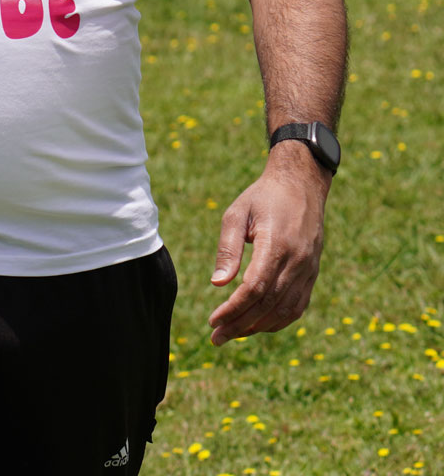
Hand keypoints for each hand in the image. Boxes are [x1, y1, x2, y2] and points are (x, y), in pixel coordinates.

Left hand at [208, 144, 330, 344]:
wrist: (301, 186)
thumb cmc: (262, 198)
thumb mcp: (237, 214)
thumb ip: (228, 248)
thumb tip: (217, 283)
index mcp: (277, 245)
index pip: (255, 288)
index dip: (233, 309)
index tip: (212, 321)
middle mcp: (298, 262)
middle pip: (268, 304)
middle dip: (240, 324)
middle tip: (215, 338)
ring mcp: (309, 270)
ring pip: (285, 310)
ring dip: (257, 327)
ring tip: (231, 334)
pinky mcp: (312, 274)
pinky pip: (297, 305)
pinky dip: (278, 321)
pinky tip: (257, 326)